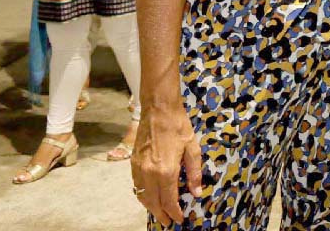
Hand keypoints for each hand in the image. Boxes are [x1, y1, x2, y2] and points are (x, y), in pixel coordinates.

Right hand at [131, 101, 201, 225]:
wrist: (158, 110)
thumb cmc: (178, 126)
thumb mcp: (192, 148)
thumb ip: (194, 173)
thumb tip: (196, 192)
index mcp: (166, 171)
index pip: (169, 200)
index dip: (174, 213)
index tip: (180, 220)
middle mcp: (150, 173)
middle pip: (153, 202)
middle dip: (161, 214)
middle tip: (169, 222)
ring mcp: (139, 169)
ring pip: (142, 196)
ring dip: (151, 207)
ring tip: (160, 213)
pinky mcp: (133, 164)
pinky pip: (136, 186)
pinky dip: (143, 196)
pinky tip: (150, 197)